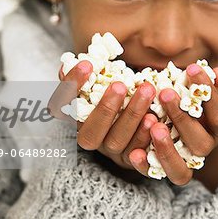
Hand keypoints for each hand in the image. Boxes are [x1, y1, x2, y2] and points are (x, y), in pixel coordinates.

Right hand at [50, 60, 157, 174]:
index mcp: (75, 117)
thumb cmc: (117, 92)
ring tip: (147, 91)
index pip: (62, 106)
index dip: (73, 86)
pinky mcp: (130, 159)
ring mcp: (109, 150)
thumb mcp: (102, 81)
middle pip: (89, 133)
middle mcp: (89, 136)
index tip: (88, 64)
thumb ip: (90, 73)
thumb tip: (81, 60)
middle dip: (105, 109)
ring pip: (115, 140)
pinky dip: (145, 135)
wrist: (140, 115)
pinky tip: (155, 118)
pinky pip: (136, 153)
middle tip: (120, 85)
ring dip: (131, 116)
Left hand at [128, 63, 217, 188]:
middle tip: (165, 93)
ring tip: (153, 125)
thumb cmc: (200, 97)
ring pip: (181, 168)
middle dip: (182, 117)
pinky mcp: (162, 169)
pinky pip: (156, 174)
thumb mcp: (217, 86)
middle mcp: (204, 147)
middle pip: (199, 143)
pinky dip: (145, 165)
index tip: (192, 68)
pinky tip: (134, 153)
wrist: (190, 123)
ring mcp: (184, 161)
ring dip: (166, 147)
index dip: (209, 92)